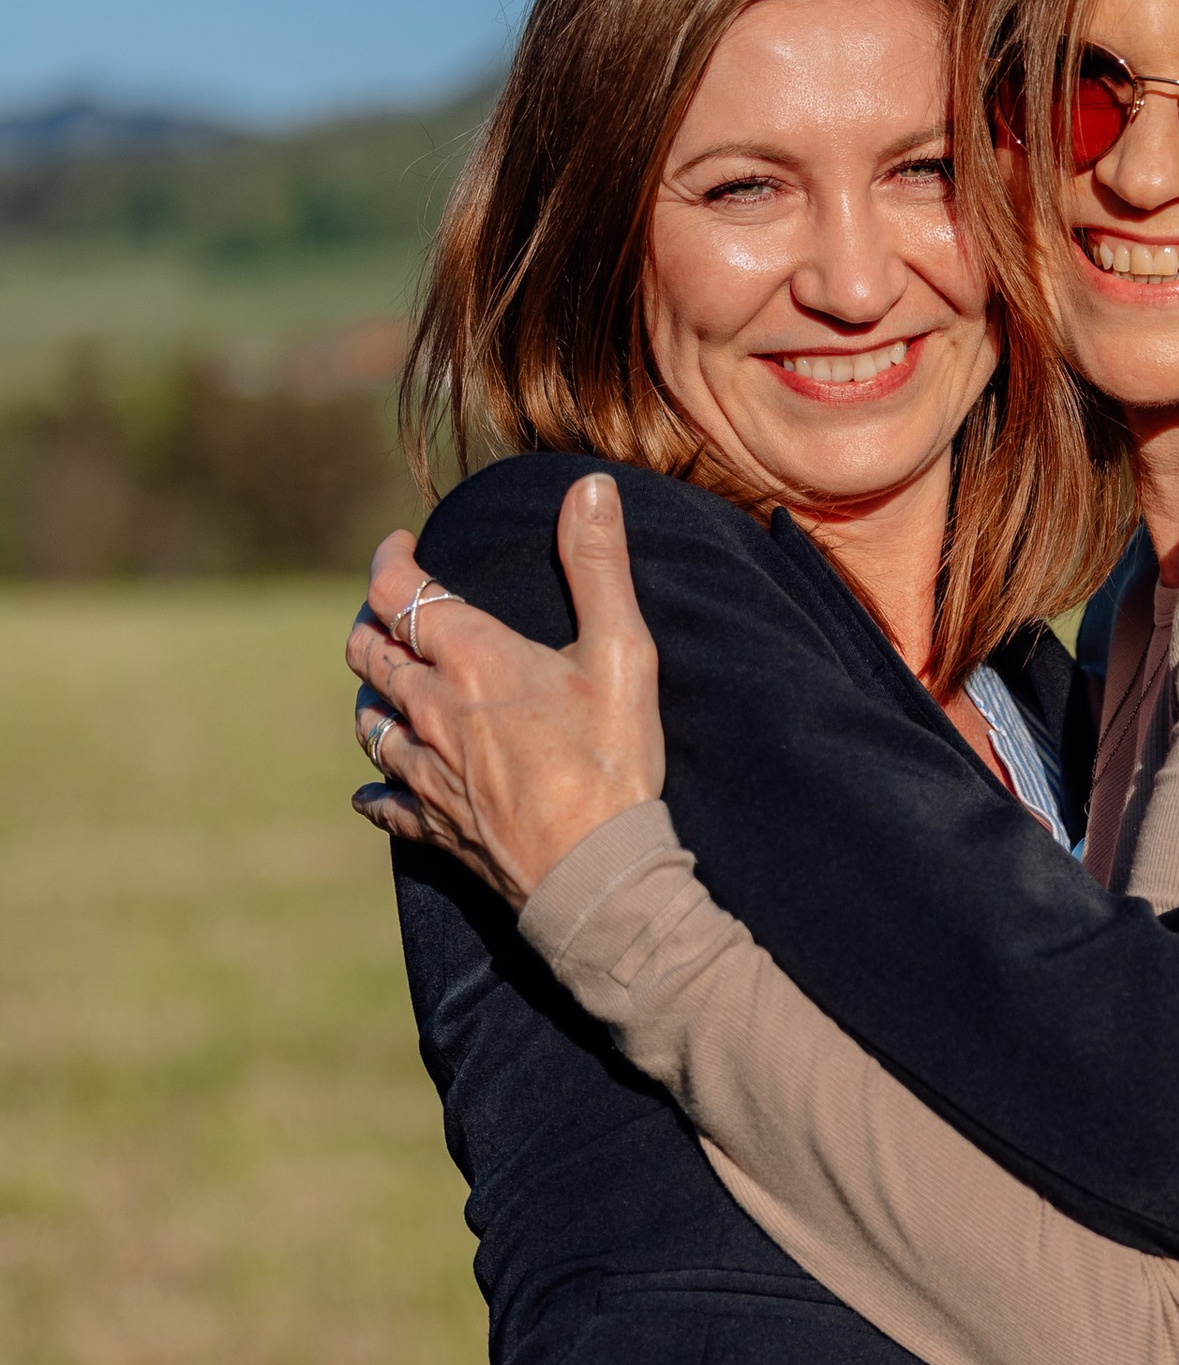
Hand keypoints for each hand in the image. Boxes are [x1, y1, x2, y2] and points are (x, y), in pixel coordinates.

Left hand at [349, 473, 665, 903]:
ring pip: (369, 721)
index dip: (387, 559)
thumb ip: (600, 567)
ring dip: (374, 694)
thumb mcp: (624, 655)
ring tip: (391, 684)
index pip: (396, 591)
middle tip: (393, 610)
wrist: (598, 878)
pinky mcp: (432, 826)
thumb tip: (588, 486)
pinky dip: (377, 786)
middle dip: (372, 621)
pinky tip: (377, 786)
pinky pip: (382, 801)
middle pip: (368, 653)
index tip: (401, 544)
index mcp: (472, 660)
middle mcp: (432, 711)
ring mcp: (426, 773)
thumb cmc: (614, 764)